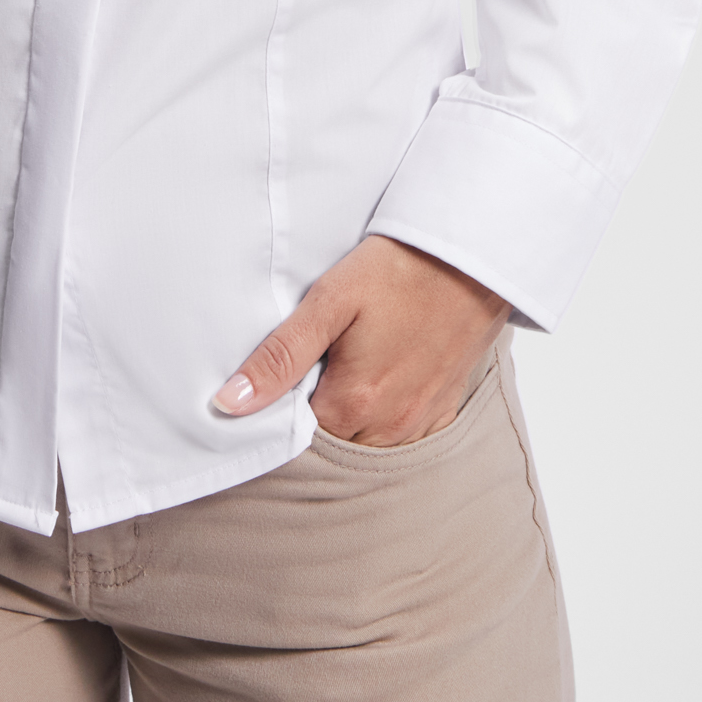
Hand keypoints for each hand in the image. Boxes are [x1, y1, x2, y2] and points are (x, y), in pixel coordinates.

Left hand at [210, 233, 508, 445]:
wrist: (472, 256)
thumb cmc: (401, 269)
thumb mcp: (330, 301)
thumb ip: (280, 356)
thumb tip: (229, 403)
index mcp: (354, 404)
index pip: (296, 438)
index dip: (279, 415)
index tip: (274, 384)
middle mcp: (390, 427)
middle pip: (333, 446)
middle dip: (313, 420)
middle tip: (308, 370)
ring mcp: (421, 422)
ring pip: (366, 445)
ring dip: (349, 421)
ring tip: (341, 371)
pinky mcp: (444, 409)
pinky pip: (402, 436)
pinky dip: (383, 420)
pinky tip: (376, 381)